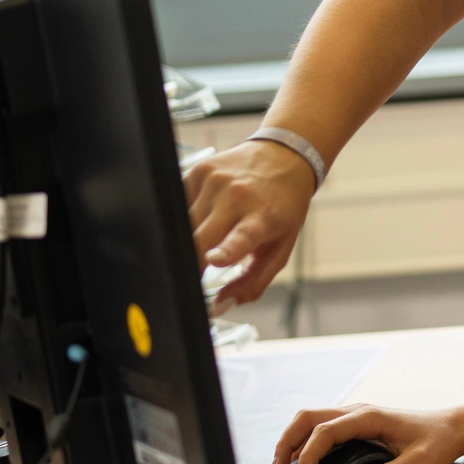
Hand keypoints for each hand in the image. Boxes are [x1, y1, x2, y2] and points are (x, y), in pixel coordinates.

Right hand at [185, 139, 315, 309]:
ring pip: (181, 224)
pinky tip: (199, 217)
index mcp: (263, 217)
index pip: (242, 237)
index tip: (212, 260)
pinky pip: (178, 204)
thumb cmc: (283, 208)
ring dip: (185, 240)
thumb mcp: (280, 248)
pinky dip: (182, 218)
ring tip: (202, 241)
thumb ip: (253, 283)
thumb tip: (219, 307)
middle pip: (198, 238)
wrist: (285, 157)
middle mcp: (238, 196)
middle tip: (186, 280)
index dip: (225, 251)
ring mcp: (216, 181)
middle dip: (188, 264)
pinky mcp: (198, 171)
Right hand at [271, 400, 463, 463]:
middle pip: (308, 417)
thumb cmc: (438, 440)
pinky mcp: (356, 424)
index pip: (325, 431)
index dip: (307, 455)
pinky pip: (321, 427)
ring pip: (310, 420)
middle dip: (286, 442)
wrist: (454, 426)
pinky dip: (303, 442)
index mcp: (370, 416)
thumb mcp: (418, 463)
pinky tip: (299, 463)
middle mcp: (358, 411)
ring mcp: (355, 415)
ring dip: (291, 441)